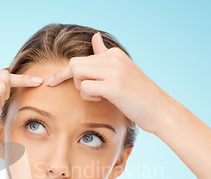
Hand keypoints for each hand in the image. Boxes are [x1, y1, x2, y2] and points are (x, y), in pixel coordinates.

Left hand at [45, 32, 180, 134]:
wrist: (159, 110)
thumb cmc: (139, 95)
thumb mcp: (123, 70)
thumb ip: (105, 56)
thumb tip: (95, 37)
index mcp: (114, 54)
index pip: (80, 59)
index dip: (64, 72)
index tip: (51, 82)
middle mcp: (114, 59)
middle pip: (75, 64)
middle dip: (71, 80)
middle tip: (87, 92)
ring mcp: (114, 72)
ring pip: (77, 73)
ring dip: (81, 88)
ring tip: (97, 96)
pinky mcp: (114, 87)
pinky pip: (85, 88)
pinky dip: (87, 96)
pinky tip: (100, 99)